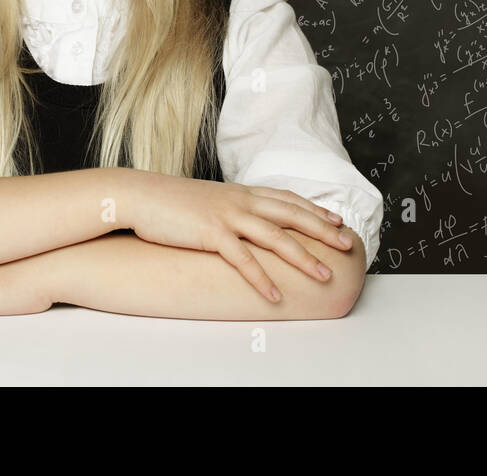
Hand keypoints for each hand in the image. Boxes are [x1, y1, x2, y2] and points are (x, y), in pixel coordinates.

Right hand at [128, 175, 355, 302]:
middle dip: (323, 230)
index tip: (337, 220)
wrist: (140, 195)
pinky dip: (262, 279)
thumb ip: (231, 208)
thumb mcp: (210, 200)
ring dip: (303, 258)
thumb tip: (246, 221)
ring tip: (324, 275)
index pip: (288, 199)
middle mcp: (241, 201)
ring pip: (276, 238)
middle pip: (292, 215)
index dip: (315, 209)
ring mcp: (228, 217)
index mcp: (242, 192)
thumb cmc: (172, 202)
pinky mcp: (211, 234)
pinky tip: (276, 296)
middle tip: (346, 245)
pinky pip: (243, 260)